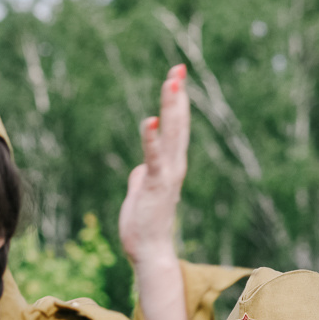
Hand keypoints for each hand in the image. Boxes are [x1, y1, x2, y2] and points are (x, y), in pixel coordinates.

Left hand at [117, 65, 188, 266]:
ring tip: (171, 82)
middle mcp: (174, 166)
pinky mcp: (153, 185)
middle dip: (177, 96)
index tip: (176, 76)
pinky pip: (153, 158)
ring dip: (171, 108)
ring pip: (170, 135)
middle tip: (178, 68)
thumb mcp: (141, 192)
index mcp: (170, 165)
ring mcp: (166, 175)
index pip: (175, 127)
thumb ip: (143, 176)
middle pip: (177, 124)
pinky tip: (148, 120)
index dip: (176, 102)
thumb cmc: (144, 224)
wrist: (149, 251)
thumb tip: (140, 169)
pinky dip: (151, 139)